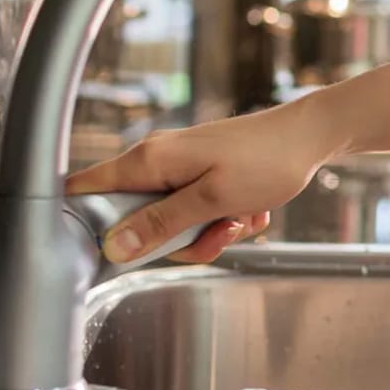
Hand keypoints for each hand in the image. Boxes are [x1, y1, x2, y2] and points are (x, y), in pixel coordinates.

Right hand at [66, 98, 332, 263]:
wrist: (310, 137)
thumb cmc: (267, 160)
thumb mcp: (212, 200)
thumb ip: (162, 224)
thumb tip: (114, 246)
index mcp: (149, 160)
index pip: (84, 188)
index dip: (79, 222)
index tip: (93, 251)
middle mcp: (158, 161)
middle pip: (137, 220)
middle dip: (179, 239)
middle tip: (217, 233)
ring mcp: (181, 167)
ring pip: (174, 223)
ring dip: (210, 231)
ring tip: (242, 218)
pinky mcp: (202, 175)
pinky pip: (199, 213)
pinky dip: (225, 218)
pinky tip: (251, 210)